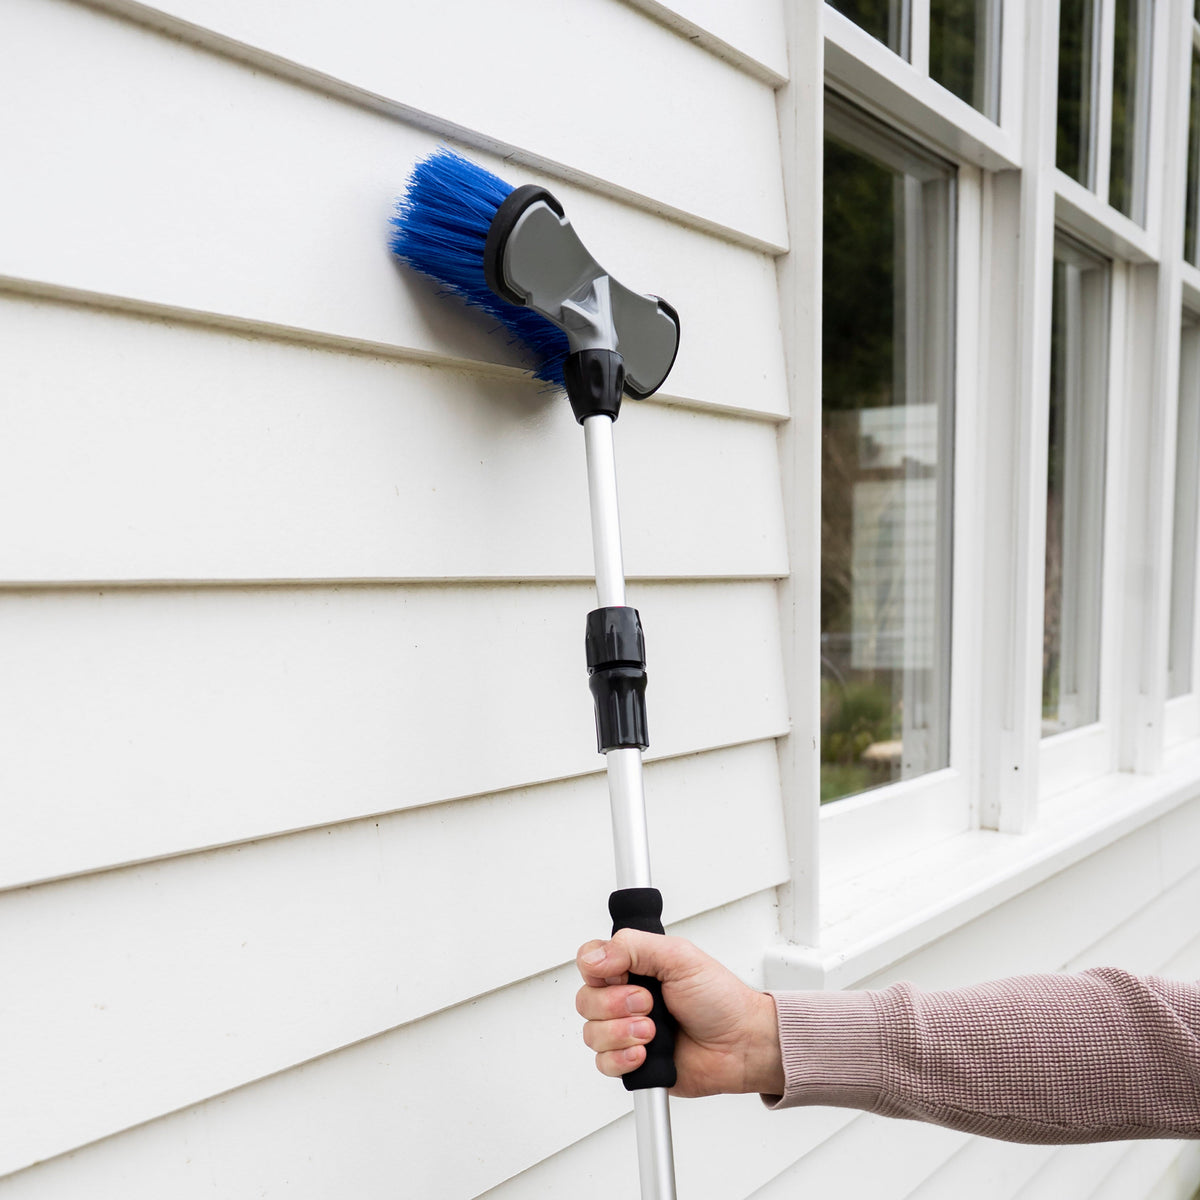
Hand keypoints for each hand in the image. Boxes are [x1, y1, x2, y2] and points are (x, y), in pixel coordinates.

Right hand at [575, 931, 783, 1097]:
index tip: (622, 975)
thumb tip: (594, 956)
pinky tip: (646, 1054)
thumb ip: (633, 946)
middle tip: (648, 1004)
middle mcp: (626, 997)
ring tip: (653, 1032)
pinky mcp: (632, 1063)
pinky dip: (622, 1060)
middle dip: (615, 1005)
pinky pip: (603, 1064)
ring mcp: (627, 1031)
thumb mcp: (679, 957)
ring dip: (622, 1033)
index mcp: (634, 966)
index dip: (597, 970)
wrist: (741, 1045)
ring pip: (591, 1034)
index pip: (589, 962)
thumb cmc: (720, 999)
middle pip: (586, 1000)